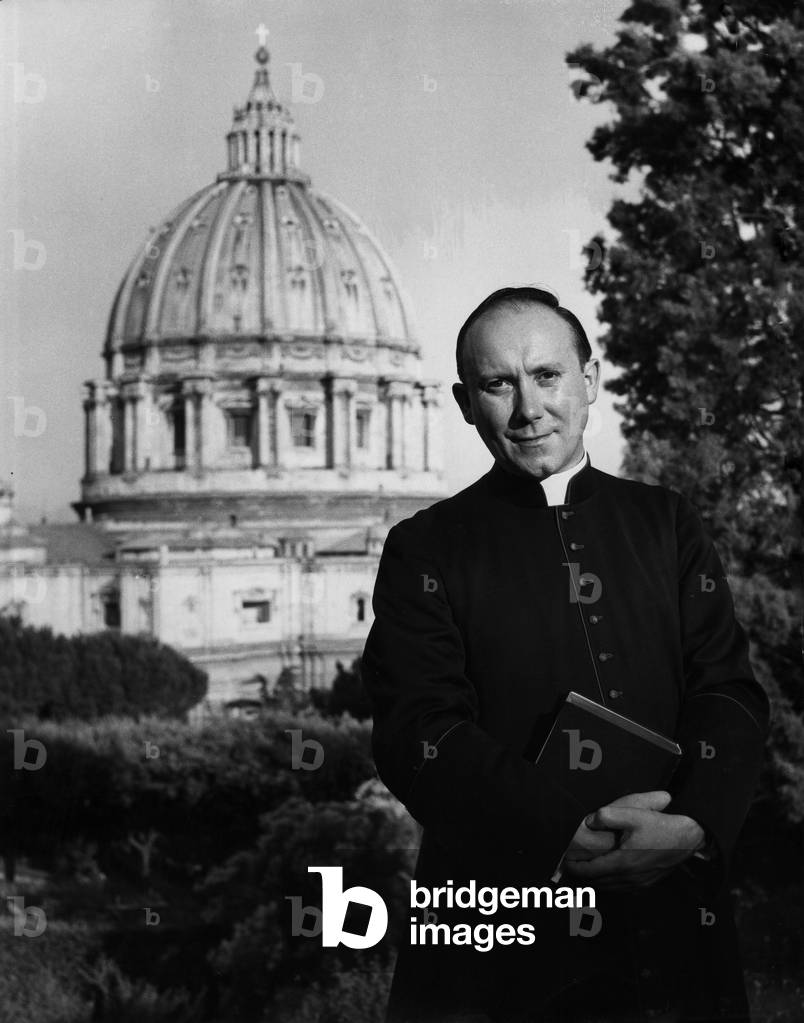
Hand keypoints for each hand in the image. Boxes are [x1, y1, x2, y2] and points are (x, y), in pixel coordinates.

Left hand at [564, 793, 704, 890]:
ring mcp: (638, 884)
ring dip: (595, 881)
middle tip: (572, 864)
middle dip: (582, 875)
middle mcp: (628, 878)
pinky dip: (609, 884)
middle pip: (596, 883)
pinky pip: (621, 889)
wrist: (687, 840)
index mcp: (622, 863)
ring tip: (585, 869)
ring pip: (608, 888)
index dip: (574, 867)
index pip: (589, 871)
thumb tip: (589, 821)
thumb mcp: (633, 814)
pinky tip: (606, 874)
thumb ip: (607, 816)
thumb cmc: (660, 826)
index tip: (565, 861)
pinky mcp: (645, 885)